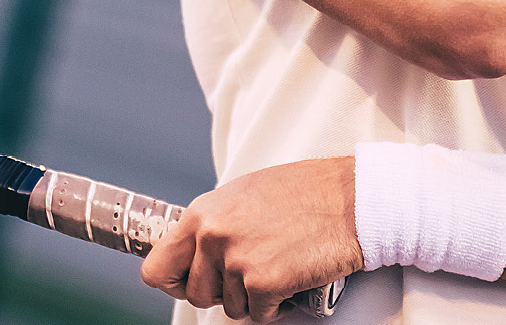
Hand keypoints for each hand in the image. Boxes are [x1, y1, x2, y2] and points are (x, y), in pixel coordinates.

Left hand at [140, 157, 361, 321]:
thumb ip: (213, 224)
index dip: (173, 282)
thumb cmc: (301, 193)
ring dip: (252, 296)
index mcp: (201, 214)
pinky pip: (259, 314)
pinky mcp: (264, 283)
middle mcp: (211, 237)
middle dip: (220, 291)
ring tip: (275, 266)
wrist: (349, 200)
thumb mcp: (241, 195)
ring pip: (229, 306)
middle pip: (195, 294)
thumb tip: (194, 253)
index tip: (189, 283)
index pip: (156, 268)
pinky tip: (290, 279)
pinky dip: (276, 305)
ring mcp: (236, 261)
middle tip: (247, 273)